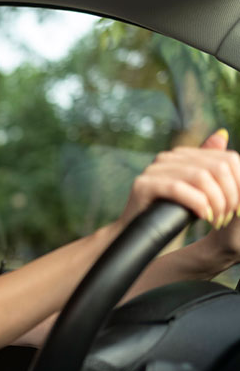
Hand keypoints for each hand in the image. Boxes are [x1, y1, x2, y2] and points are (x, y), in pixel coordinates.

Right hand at [118, 129, 239, 232]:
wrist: (140, 237)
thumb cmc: (171, 217)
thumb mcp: (199, 192)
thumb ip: (212, 166)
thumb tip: (222, 133)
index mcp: (183, 155)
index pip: (227, 159)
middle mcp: (167, 158)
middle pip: (217, 167)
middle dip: (230, 196)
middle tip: (228, 217)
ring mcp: (153, 169)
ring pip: (201, 176)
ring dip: (216, 202)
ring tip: (216, 220)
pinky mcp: (143, 184)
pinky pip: (178, 188)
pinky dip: (197, 203)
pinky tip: (202, 216)